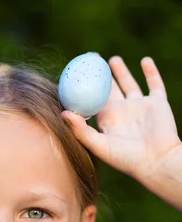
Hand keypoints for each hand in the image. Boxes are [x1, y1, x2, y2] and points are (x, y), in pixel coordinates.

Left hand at [61, 56, 180, 179]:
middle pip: (108, 90)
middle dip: (100, 76)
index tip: (74, 72)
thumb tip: (63, 113)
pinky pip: (155, 84)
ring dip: (121, 72)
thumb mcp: (99, 145)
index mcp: (107, 120)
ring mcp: (140, 107)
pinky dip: (151, 72)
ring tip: (111, 60)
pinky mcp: (157, 104)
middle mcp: (122, 112)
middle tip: (91, 59)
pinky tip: (145, 60)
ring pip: (129, 85)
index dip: (83, 87)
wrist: (156, 161)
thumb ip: (81, 130)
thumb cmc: (126, 159)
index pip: (92, 100)